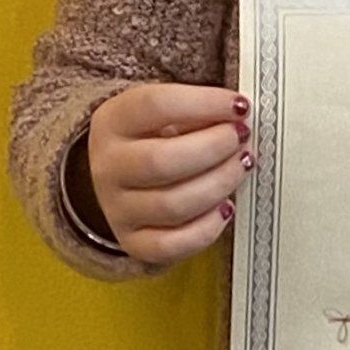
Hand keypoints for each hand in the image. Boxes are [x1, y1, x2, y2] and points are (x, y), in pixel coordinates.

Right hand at [84, 81, 252, 263]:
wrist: (125, 178)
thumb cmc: (155, 139)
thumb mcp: (166, 114)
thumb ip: (197, 111)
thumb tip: (238, 115)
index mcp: (112, 122)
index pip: (154, 106)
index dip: (204, 104)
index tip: (238, 106)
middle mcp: (108, 166)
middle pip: (161, 161)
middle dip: (214, 148)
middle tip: (241, 138)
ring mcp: (117, 209)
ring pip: (172, 205)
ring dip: (219, 184)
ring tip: (241, 166)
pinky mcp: (134, 242)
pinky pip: (172, 245)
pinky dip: (207, 228)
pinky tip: (226, 208)